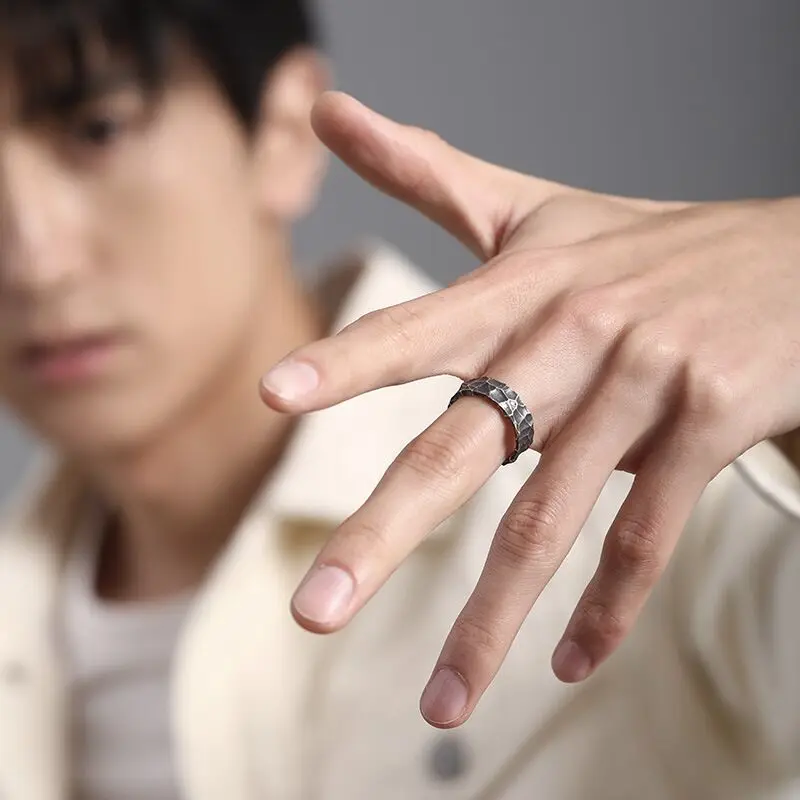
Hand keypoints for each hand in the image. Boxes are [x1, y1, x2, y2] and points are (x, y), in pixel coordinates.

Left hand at [260, 91, 799, 727]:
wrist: (793, 261)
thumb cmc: (641, 247)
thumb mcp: (533, 207)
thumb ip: (426, 172)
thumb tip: (330, 108)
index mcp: (519, 284)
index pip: (417, 327)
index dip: (347, 360)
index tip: (276, 398)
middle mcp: (573, 332)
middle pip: (462, 448)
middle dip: (383, 535)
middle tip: (313, 613)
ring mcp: (645, 380)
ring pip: (552, 517)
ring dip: (490, 618)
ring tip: (442, 704)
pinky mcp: (712, 420)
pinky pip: (650, 533)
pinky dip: (608, 607)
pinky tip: (571, 663)